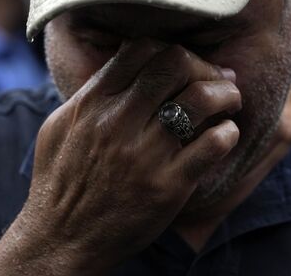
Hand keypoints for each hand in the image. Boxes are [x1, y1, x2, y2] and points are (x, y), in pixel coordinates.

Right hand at [0, 39, 240, 275]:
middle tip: (218, 79)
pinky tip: (226, 134)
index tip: (186, 64)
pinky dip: (228, 133)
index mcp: (92, 103)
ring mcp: (144, 155)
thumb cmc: (60, 183)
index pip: (141, 48)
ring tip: (231, 101)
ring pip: (200, 99)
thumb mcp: (59, 127)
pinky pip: (212, 145)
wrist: (59, 241)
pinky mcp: (167, 187)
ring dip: (225, 94)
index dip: (172, 49)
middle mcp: (117, 122)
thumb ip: (90, 92)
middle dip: (204, 66)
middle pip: (175, 65)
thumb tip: (123, 62)